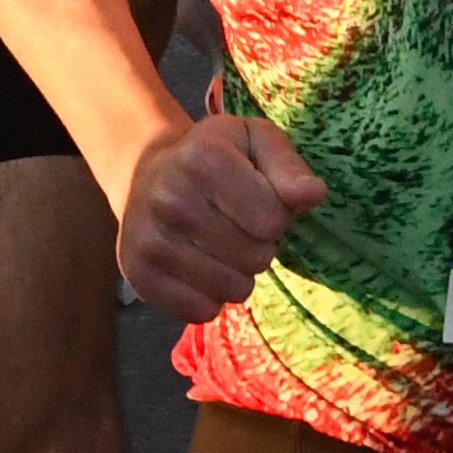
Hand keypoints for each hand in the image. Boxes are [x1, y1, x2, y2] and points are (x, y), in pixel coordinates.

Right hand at [115, 110, 324, 318]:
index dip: (276, 214)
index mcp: (203, 159)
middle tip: (237, 225)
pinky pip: (200, 311)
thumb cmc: (213, 157)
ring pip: (231, 290)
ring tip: (220, 247)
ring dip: (237, 274)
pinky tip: (199, 268)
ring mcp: (150, 241)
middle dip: (258, 245)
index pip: (272, 220)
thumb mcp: (255, 141)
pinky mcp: (139, 275)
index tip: (257, 200)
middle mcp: (171, 200)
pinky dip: (209, 297)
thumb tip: (313, 193)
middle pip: (255, 258)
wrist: (142, 174)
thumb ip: (287, 165)